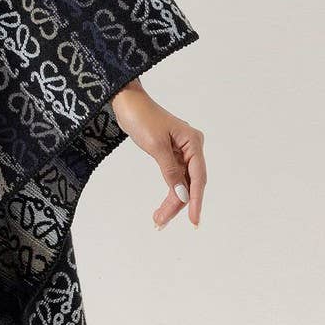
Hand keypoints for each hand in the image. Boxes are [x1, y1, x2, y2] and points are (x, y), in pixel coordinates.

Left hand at [110, 77, 205, 228]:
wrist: (126, 101)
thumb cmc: (141, 117)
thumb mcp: (155, 146)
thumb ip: (170, 172)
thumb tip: (183, 195)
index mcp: (193, 143)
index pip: (198, 178)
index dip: (196, 201)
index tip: (194, 221)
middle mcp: (191, 148)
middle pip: (190, 183)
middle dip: (178, 205)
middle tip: (161, 222)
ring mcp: (181, 151)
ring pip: (181, 183)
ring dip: (172, 201)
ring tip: (158, 220)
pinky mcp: (170, 154)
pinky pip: (173, 176)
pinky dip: (169, 190)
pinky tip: (163, 206)